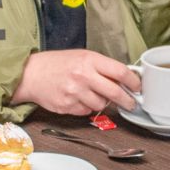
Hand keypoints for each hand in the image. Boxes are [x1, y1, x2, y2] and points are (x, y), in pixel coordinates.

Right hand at [14, 49, 139, 114]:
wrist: (30, 74)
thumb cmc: (56, 64)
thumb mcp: (81, 57)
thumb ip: (102, 67)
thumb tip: (124, 80)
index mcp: (89, 60)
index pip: (120, 71)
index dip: (134, 81)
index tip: (138, 87)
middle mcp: (83, 76)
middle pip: (115, 93)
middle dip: (127, 101)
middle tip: (131, 104)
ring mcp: (75, 93)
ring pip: (101, 105)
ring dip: (101, 102)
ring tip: (90, 93)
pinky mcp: (67, 106)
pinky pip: (86, 112)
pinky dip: (86, 108)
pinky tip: (77, 98)